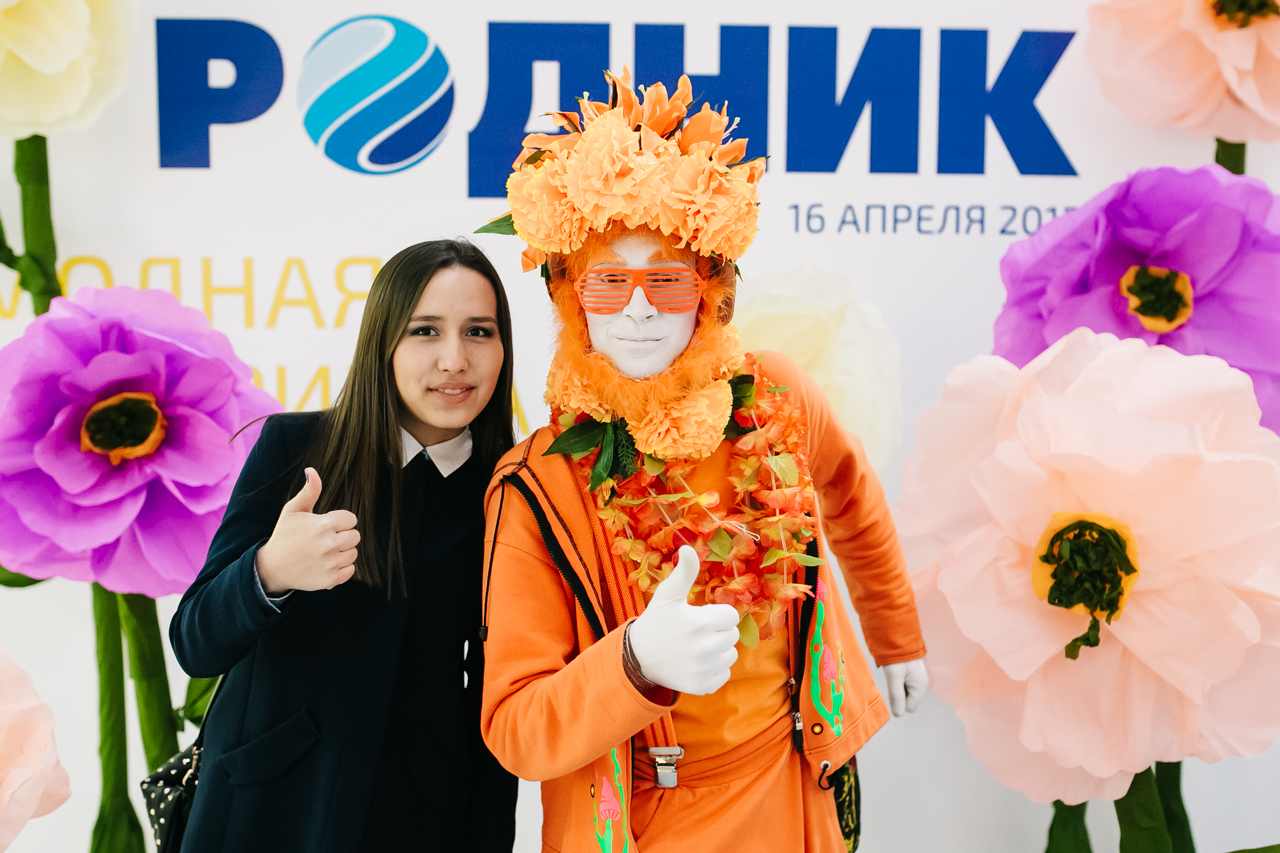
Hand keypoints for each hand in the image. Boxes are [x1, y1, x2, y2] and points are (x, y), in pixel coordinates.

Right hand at [256, 468, 359, 594]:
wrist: (273, 567)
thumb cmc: (284, 535)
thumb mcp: (293, 510)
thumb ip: (309, 491)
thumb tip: (312, 471)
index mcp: (323, 525)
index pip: (351, 519)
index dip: (341, 521)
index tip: (328, 525)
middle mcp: (329, 544)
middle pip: (355, 536)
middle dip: (343, 536)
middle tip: (326, 539)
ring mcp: (331, 563)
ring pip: (354, 553)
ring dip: (343, 552)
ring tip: (325, 551)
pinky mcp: (331, 579)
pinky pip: (351, 570)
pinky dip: (342, 568)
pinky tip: (327, 564)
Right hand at [627, 546, 740, 695]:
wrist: (638, 657)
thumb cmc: (656, 622)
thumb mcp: (667, 595)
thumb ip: (684, 572)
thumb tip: (688, 548)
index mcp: (700, 622)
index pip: (731, 616)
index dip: (717, 614)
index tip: (701, 617)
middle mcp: (705, 647)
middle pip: (732, 636)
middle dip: (717, 632)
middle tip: (696, 633)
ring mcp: (704, 669)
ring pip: (730, 655)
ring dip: (718, 651)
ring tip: (696, 648)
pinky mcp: (702, 686)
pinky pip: (723, 674)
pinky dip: (714, 670)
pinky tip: (696, 664)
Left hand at [884, 658, 928, 716]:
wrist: (900, 634)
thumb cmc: (897, 653)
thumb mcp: (894, 676)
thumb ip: (896, 696)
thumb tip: (898, 714)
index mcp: (921, 686)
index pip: (910, 707)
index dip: (899, 701)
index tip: (893, 686)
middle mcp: (925, 684)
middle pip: (909, 699)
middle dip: (900, 692)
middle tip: (894, 677)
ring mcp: (923, 678)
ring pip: (908, 691)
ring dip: (900, 684)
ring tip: (896, 671)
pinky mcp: (918, 673)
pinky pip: (908, 683)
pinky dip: (902, 678)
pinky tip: (899, 668)